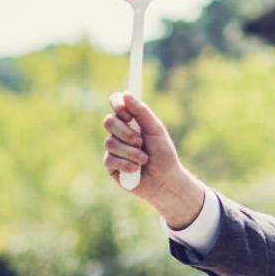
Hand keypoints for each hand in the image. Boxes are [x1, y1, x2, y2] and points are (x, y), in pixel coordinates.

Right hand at [102, 92, 204, 228]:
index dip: (116, 104)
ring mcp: (114, 149)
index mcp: (132, 122)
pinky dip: (126, 164)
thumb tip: (126, 93)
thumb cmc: (164, 155)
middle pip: (109, 122)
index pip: (117, 105)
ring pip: (110, 142)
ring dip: (131, 152)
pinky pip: (110, 159)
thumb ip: (142, 113)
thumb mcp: (156, 131)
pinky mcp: (110, 165)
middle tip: (141, 141)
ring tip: (144, 159)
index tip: (124, 110)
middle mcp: (120, 133)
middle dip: (126, 132)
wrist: (165, 181)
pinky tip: (136, 170)